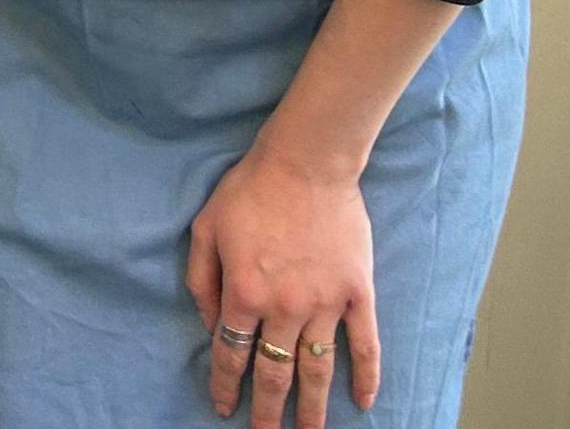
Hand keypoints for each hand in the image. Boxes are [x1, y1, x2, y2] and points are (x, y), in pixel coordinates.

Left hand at [185, 145, 379, 428]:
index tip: (224, 408)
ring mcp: (326, 303)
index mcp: (244, 293)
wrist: (306, 164)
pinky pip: (365, 344)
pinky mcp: (358, 294)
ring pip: (318, 368)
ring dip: (313, 406)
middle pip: (275, 372)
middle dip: (268, 410)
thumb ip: (202, 281)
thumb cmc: (249, 191)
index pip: (231, 353)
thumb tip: (210, 324)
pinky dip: (367, 376)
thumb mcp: (205, 230)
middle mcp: (285, 307)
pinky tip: (363, 402)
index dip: (226, 384)